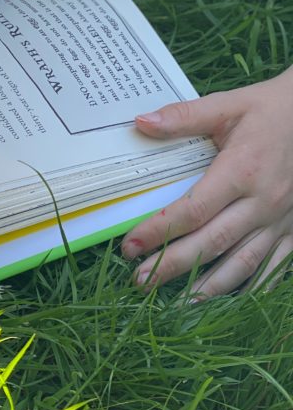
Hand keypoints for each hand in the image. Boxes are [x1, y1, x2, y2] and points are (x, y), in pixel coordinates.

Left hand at [122, 66, 292, 295]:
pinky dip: (252, 288)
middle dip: (173, 265)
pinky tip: (230, 301)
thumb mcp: (228, 105)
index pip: (192, 210)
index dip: (159, 231)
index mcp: (241, 171)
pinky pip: (275, 268)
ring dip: (209, 287)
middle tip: (140, 280)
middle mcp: (262, 203)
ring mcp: (281, 221)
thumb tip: (140, 123)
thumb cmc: (270, 110)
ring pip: (243, 264)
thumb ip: (184, 116)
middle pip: (211, 243)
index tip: (130, 245)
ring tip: (178, 304)